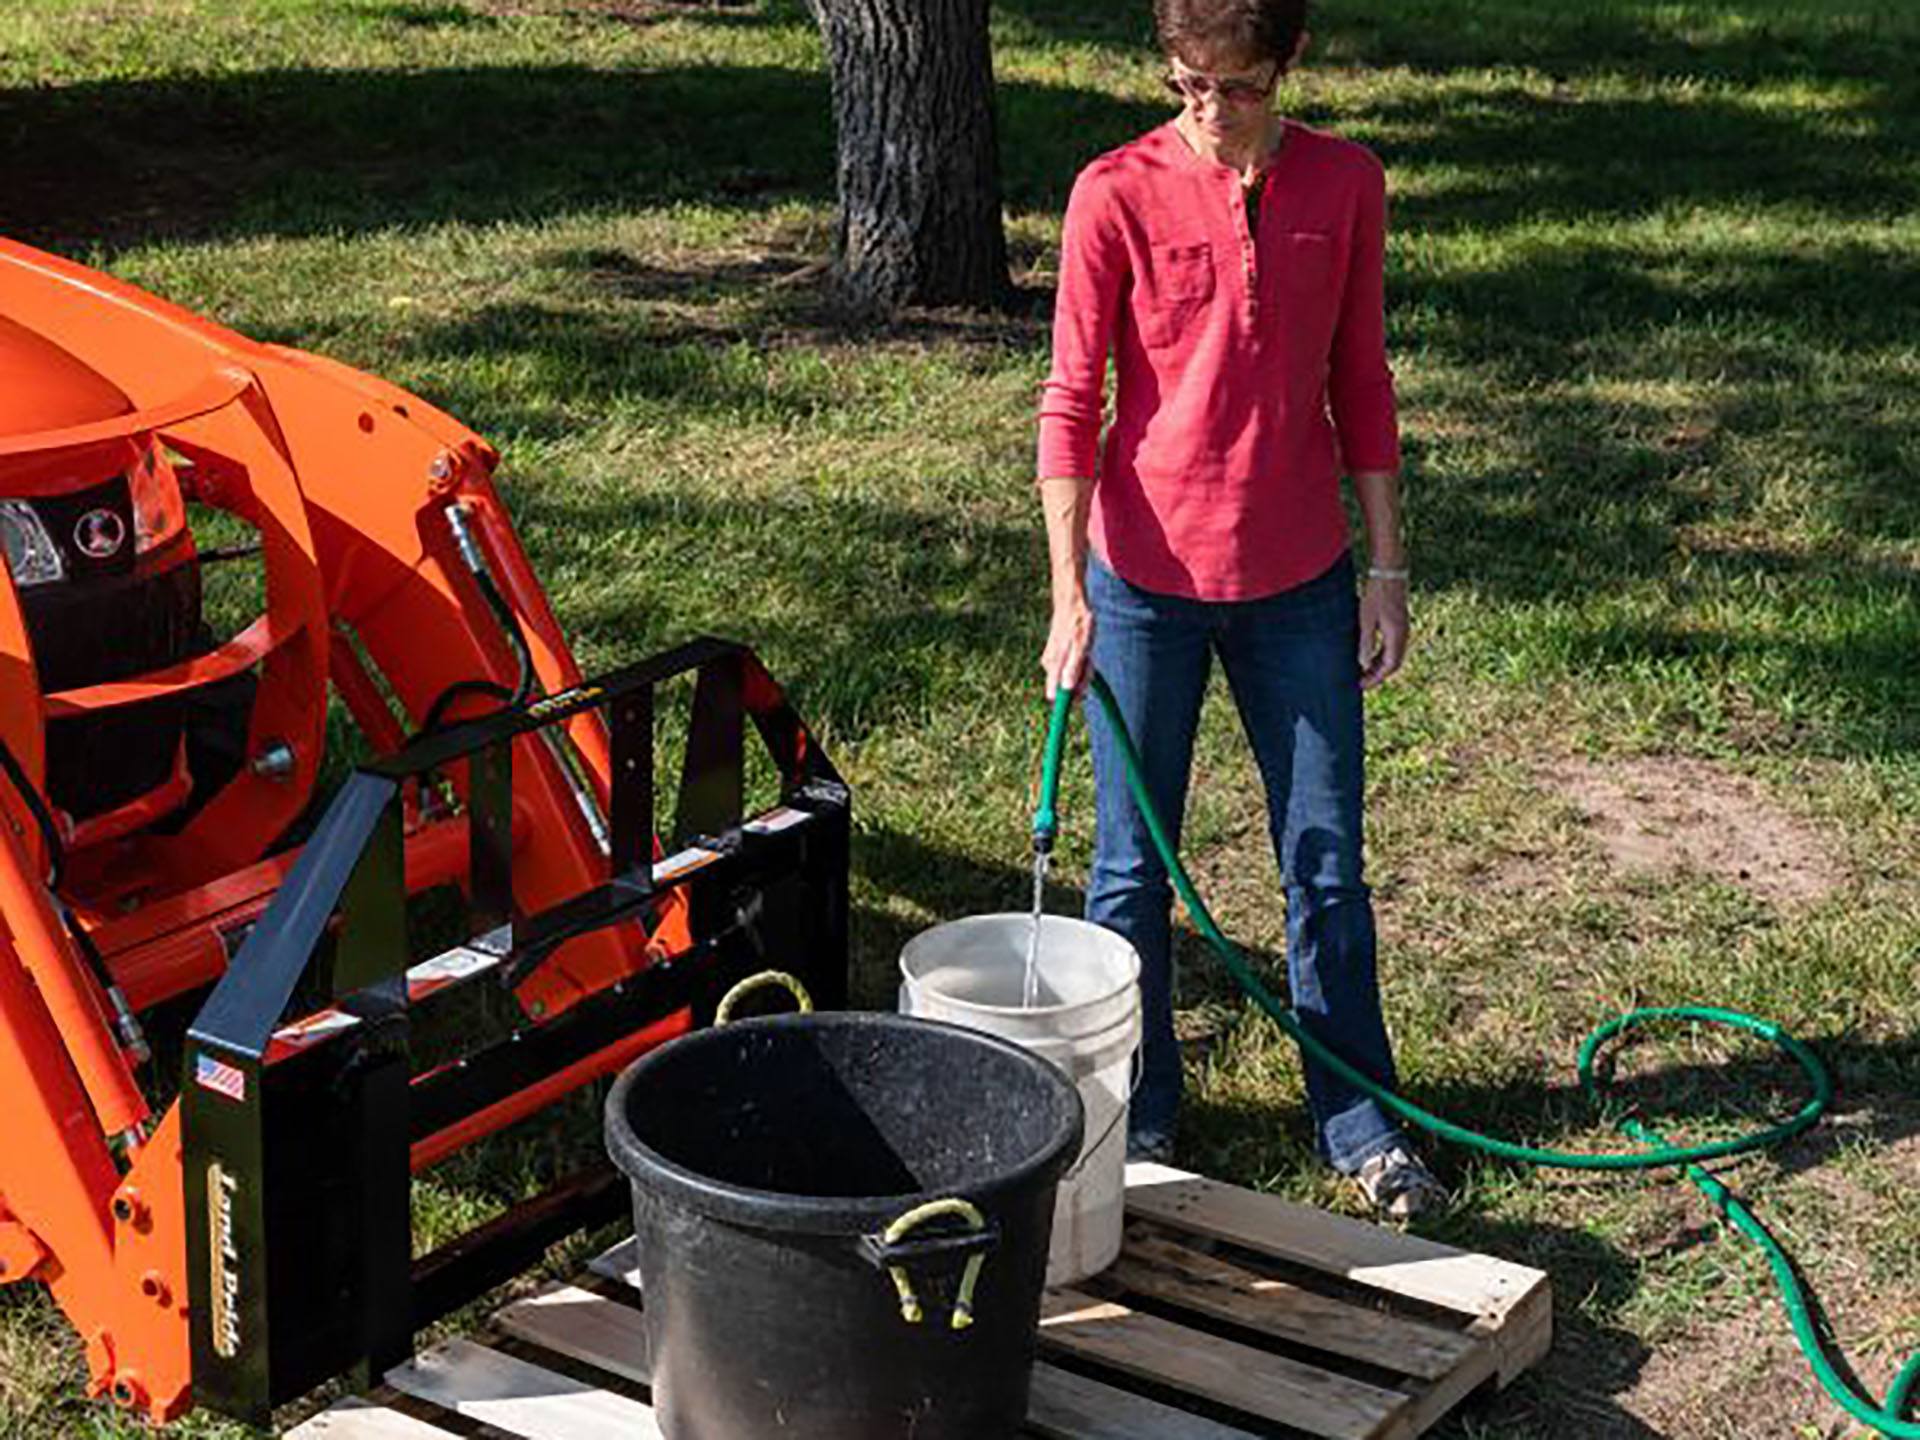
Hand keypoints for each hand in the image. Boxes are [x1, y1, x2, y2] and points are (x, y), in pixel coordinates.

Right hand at [1042, 592, 1094, 697]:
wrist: (1071, 603)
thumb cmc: (1079, 623)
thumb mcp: (1082, 646)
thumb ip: (1075, 668)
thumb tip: (1067, 689)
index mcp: (1054, 665)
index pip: (1055, 696)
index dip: (1069, 700)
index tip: (1082, 694)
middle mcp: (1049, 665)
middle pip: (1066, 688)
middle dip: (1081, 680)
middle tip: (1089, 661)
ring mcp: (1051, 660)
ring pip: (1069, 677)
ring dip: (1082, 670)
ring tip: (1086, 652)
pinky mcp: (1055, 656)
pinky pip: (1069, 668)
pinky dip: (1079, 663)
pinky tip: (1082, 650)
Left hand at [1358, 574, 1408, 689]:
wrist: (1389, 571)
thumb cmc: (1376, 593)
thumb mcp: (1366, 619)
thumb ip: (1366, 643)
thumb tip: (1364, 665)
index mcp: (1396, 636)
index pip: (1389, 666)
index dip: (1376, 678)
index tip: (1361, 685)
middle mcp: (1403, 634)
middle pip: (1393, 663)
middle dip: (1378, 675)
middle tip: (1361, 681)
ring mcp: (1403, 628)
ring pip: (1394, 655)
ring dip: (1380, 665)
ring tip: (1363, 671)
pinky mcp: (1399, 622)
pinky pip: (1393, 646)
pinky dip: (1382, 655)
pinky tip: (1370, 654)